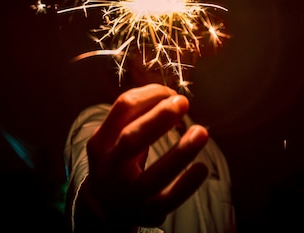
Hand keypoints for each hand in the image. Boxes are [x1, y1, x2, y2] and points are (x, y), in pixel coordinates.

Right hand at [77, 84, 208, 230]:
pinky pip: (170, 199)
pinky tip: (202, 168)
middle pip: (132, 138)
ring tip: (201, 132)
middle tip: (183, 103)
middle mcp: (110, 167)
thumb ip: (137, 116)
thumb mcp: (115, 137)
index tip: (171, 93)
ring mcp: (127, 193)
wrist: (103, 205)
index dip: (151, 93)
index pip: (123, 107)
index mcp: (101, 141)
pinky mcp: (146, 211)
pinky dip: (188, 183)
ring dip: (182, 151)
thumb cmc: (118, 159)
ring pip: (154, 174)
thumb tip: (172, 95)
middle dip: (160, 117)